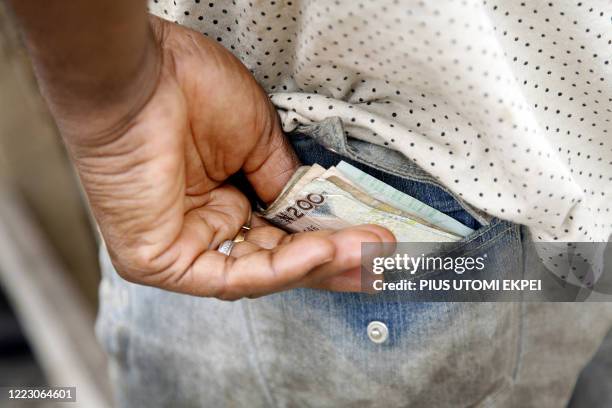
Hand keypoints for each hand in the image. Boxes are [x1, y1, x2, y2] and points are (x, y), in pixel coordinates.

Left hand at [62, 17, 394, 298]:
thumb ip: (286, 184)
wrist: (141, 73)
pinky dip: (279, 269)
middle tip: (380, 256)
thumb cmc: (190, 91)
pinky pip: (227, 276)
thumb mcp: (257, 140)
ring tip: (363, 253)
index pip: (281, 234)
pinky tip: (320, 252)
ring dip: (316, 265)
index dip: (328, 239)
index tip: (371, 237)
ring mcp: (182, 246)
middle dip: (332, 260)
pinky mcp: (159, 260)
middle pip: (276, 260)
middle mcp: (204, 226)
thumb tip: (317, 212)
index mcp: (223, 198)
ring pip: (259, 274)